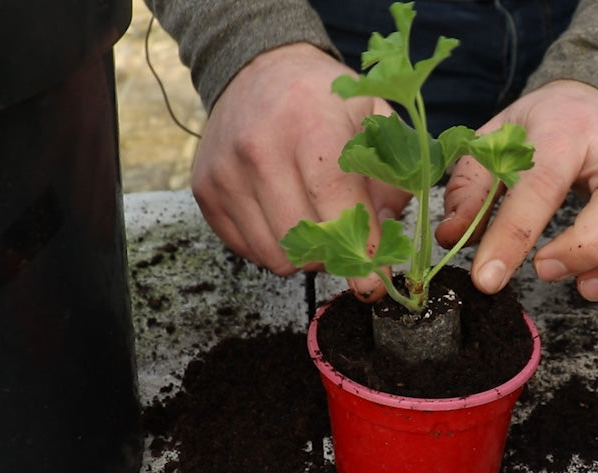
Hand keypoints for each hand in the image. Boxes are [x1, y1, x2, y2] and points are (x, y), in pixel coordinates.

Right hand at [190, 43, 409, 299]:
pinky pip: (247, 250)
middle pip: (303, 242)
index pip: (334, 204)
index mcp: (310, 125)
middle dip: (335, 254)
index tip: (375, 277)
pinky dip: (273, 246)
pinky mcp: (206, 190)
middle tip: (349, 242)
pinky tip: (285, 216)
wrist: (260, 71)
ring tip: (316, 223)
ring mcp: (226, 172)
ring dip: (303, 255)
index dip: (360, 247)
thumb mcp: (374, 121)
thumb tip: (385, 241)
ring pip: (273, 255)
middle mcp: (260, 149)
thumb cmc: (326, 100)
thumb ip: (391, 180)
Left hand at [437, 80, 597, 308]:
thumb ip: (470, 187)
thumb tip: (450, 235)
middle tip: (544, 271)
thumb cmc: (543, 127)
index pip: (542, 185)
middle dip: (584, 251)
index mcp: (566, 130)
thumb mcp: (495, 140)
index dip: (513, 237)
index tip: (487, 279)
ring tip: (586, 289)